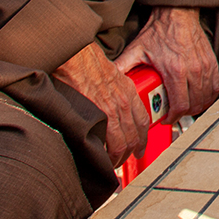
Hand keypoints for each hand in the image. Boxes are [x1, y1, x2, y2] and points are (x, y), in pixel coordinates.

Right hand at [54, 42, 150, 166]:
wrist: (75, 54)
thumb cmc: (87, 59)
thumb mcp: (111, 73)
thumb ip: (115, 90)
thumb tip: (111, 103)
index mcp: (128, 92)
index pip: (143, 120)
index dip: (142, 137)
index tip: (139, 147)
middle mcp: (123, 103)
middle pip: (134, 136)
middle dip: (130, 152)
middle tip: (123, 161)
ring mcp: (111, 111)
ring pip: (121, 143)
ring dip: (117, 157)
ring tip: (111, 164)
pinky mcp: (96, 115)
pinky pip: (105, 142)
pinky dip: (104, 153)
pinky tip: (100, 158)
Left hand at [115, 6, 218, 123]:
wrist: (178, 13)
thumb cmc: (158, 31)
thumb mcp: (136, 49)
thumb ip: (122, 65)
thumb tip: (108, 79)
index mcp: (174, 71)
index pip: (180, 105)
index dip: (173, 118)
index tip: (166, 119)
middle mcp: (193, 70)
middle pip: (194, 105)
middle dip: (184, 114)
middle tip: (174, 114)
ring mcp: (204, 66)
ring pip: (206, 98)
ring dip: (197, 106)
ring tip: (186, 107)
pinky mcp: (211, 62)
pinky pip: (215, 87)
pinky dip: (209, 96)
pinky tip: (200, 97)